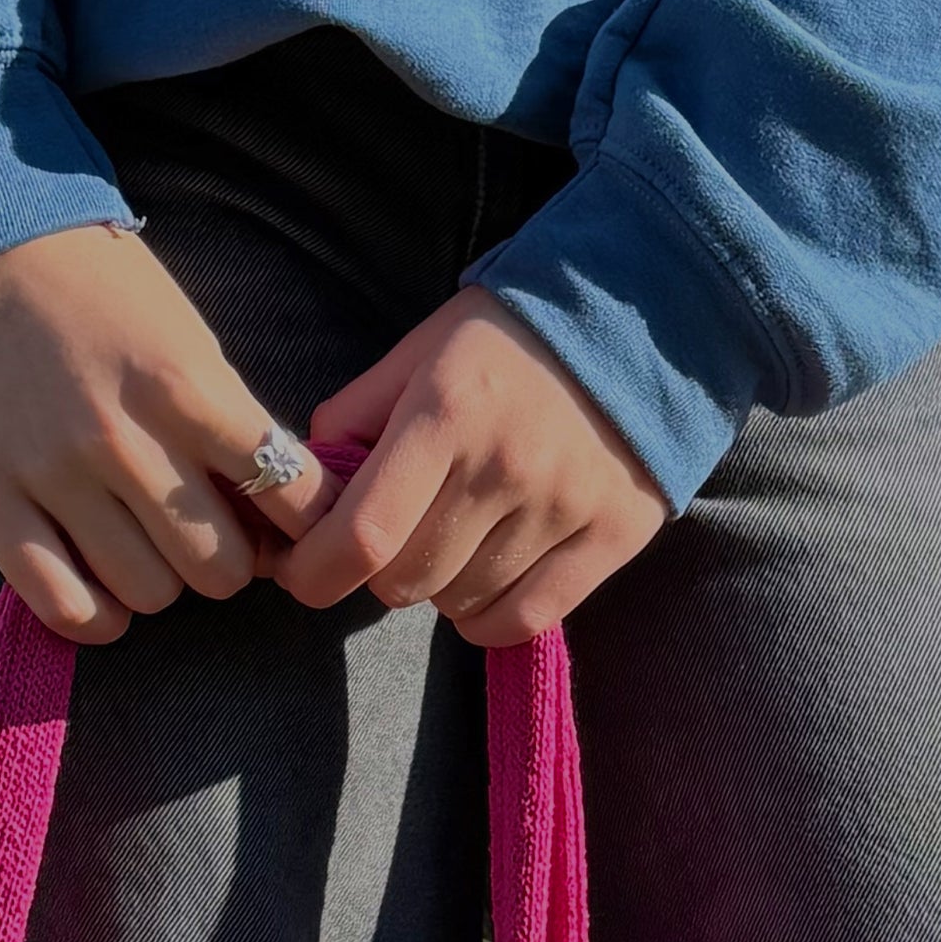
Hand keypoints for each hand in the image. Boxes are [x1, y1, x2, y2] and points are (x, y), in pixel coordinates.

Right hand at [0, 221, 330, 639]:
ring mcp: (50, 474)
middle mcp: (122, 438)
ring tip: (141, 547)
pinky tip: (100, 591)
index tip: (286, 525)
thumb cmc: (91, 288)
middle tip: (202, 535)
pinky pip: (64, 605)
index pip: (288, 493)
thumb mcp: (182, 335)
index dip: (304, 524)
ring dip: (159, 583)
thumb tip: (275, 513)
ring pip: (149, 593)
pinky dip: (97, 616)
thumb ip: (226, 419)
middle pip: (219, 566)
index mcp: (186, 387)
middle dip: (227, 561)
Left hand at [271, 294, 668, 644]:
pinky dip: (488, 617)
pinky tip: (484, 583)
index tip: (302, 572)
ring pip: (461, 603)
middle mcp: (505, 466)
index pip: (364, 533)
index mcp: (446, 412)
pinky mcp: (612, 537)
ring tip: (453, 541)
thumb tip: (308, 491)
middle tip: (394, 537)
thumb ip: (356, 415)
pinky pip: (526, 618)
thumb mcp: (421, 351)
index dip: (316, 572)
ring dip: (438, 588)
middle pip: (408, 579)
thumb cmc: (511, 338)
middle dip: (379, 571)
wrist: (639, 323)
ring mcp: (563, 507)